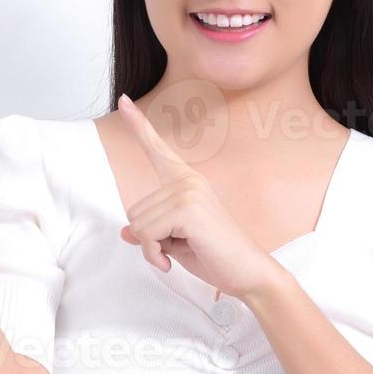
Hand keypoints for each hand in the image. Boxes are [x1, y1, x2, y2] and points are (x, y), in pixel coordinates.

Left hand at [115, 93, 285, 301]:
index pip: (156, 149)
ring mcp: (189, 192)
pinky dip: (154, 255)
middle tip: (178, 247)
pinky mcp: (188, 209)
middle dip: (148, 239)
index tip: (124, 99)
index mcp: (186, 182)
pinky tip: (173, 261)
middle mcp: (187, 181)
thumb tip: (125, 232)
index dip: (138, 125)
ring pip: (137, 225)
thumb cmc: (215, 257)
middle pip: (133, 210)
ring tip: (181, 251)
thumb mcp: (174, 243)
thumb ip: (152, 231)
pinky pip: (146, 235)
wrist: (248, 274)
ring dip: (152, 248)